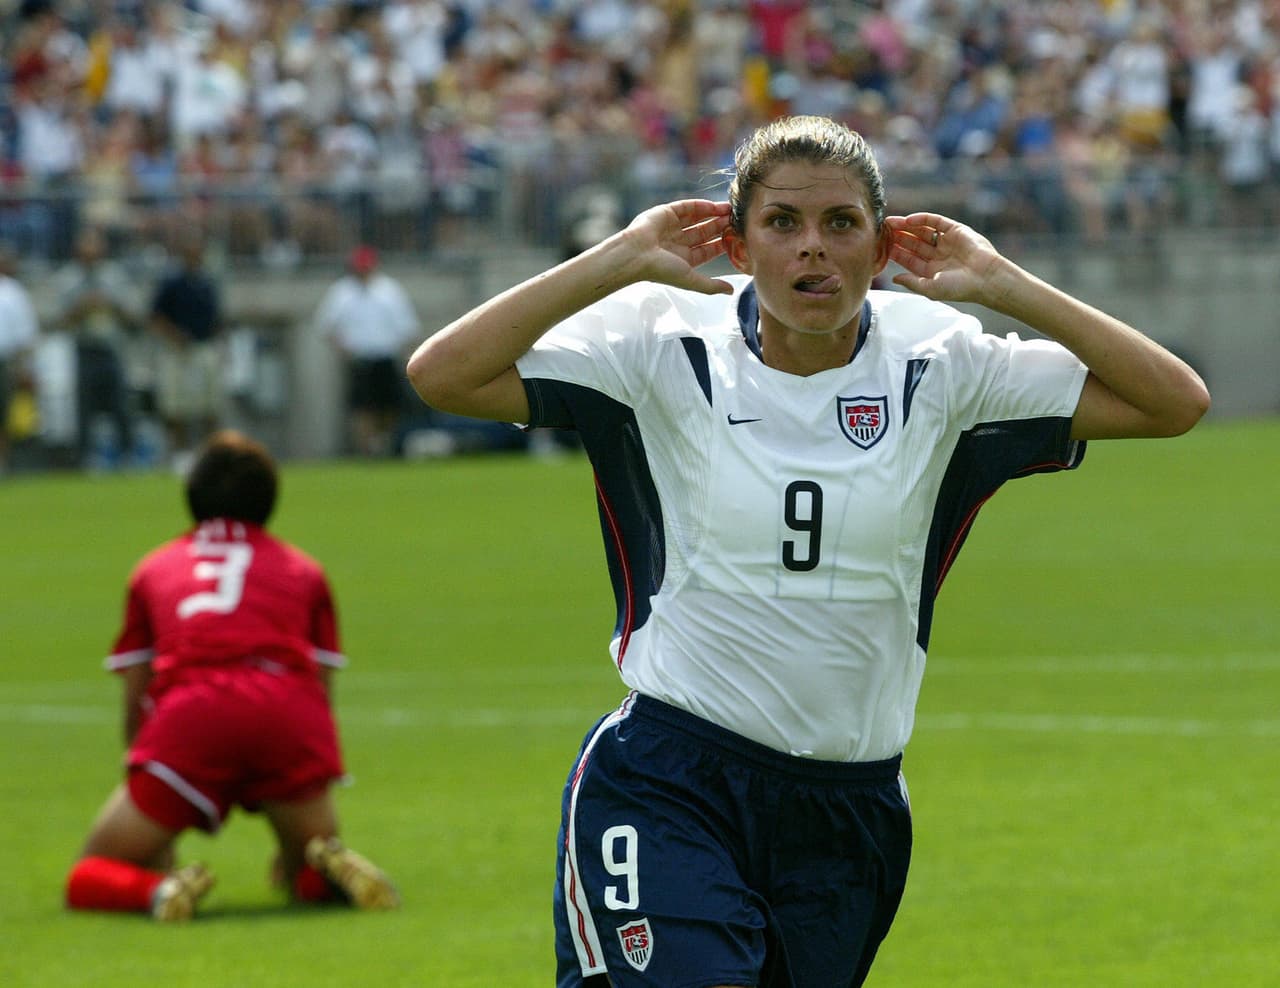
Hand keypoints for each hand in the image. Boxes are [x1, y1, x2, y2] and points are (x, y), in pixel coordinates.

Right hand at [618, 199, 733, 295]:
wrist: (635, 254)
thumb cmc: (660, 270)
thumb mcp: (690, 280)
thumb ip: (711, 286)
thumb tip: (731, 291)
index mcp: (684, 259)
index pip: (708, 250)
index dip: (722, 244)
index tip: (738, 238)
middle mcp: (678, 242)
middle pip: (705, 232)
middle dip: (721, 227)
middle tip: (737, 221)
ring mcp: (672, 227)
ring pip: (698, 218)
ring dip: (714, 215)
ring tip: (731, 211)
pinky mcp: (666, 212)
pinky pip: (687, 207)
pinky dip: (702, 206)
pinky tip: (716, 206)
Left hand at [885, 212, 1005, 304]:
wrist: (986, 278)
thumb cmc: (960, 288)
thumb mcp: (930, 289)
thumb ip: (911, 283)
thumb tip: (893, 278)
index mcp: (932, 270)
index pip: (909, 259)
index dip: (895, 252)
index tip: (880, 247)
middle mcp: (938, 255)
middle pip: (913, 243)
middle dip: (897, 237)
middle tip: (881, 231)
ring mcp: (947, 242)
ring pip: (922, 231)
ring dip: (906, 226)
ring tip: (890, 222)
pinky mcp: (956, 230)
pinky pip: (936, 221)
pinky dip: (922, 219)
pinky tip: (908, 220)